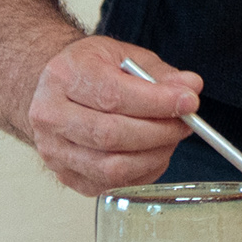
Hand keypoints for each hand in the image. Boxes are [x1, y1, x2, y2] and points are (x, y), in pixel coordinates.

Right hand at [23, 36, 201, 195]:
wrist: (56, 91)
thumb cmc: (91, 71)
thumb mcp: (123, 57)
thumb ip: (158, 73)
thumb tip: (190, 86)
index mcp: (64, 76)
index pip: (113, 96)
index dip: (157, 102)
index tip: (188, 102)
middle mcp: (50, 116)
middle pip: (111, 135)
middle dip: (158, 132)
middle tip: (184, 123)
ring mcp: (54, 150)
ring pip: (111, 166)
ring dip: (153, 155)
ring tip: (170, 138)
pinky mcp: (66, 176)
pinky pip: (111, 184)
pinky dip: (142, 172)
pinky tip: (153, 154)